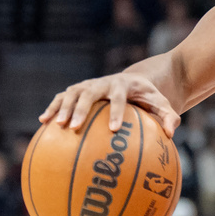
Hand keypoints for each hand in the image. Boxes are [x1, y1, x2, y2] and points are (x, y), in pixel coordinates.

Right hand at [39, 73, 180, 136]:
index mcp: (124, 85)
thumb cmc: (148, 97)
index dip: (116, 112)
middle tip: (75, 126)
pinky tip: (43, 123)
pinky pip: (62, 97)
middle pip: (90, 93)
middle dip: (82, 109)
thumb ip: (168, 116)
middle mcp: (103, 82)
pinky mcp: (78, 90)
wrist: (135, 81)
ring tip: (56, 125)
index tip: (114, 129)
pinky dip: (53, 107)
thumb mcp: (161, 103)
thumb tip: (171, 134)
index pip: (119, 97)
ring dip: (63, 107)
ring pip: (72, 93)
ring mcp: (88, 85)